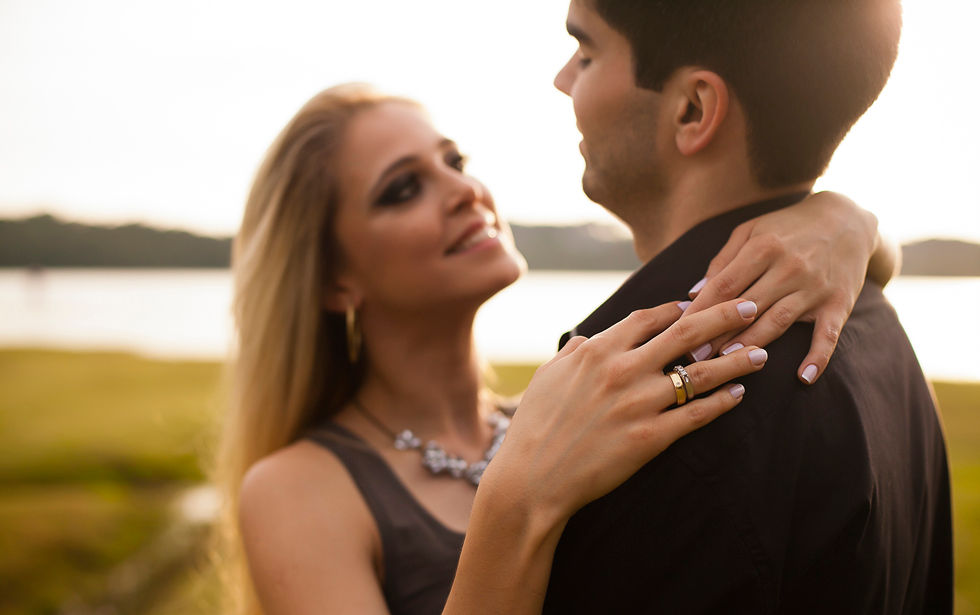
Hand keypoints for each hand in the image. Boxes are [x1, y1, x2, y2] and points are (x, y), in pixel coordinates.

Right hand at [482, 299, 767, 525]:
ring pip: (700, 374)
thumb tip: (589, 337)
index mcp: (597, 351)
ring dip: (735, 360)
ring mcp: (639, 403)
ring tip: (760, 353)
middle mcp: (622, 370)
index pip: (648, 318)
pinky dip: (722, 403)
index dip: (676, 308)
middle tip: (750, 308)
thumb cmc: (535, 426)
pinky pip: (696, 415)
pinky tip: (739, 395)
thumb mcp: (547, 377)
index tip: (696, 304)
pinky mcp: (650, 438)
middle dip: (723, 316)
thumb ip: (573, 352)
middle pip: (686, 333)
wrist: (534, 478)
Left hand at [683, 191, 877, 384]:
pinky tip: (804, 378)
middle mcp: (789, 267)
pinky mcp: (839, 303)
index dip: (699, 310)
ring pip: (778, 321)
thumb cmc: (787, 227)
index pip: (724, 285)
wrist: (847, 219)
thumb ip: (723, 260)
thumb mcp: (752, 231)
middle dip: (717, 334)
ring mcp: (815, 287)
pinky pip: (828, 334)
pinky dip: (818, 356)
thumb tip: (695, 292)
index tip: (679, 332)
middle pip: (746, 307)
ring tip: (728, 364)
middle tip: (693, 358)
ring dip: (752, 344)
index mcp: (763, 247)